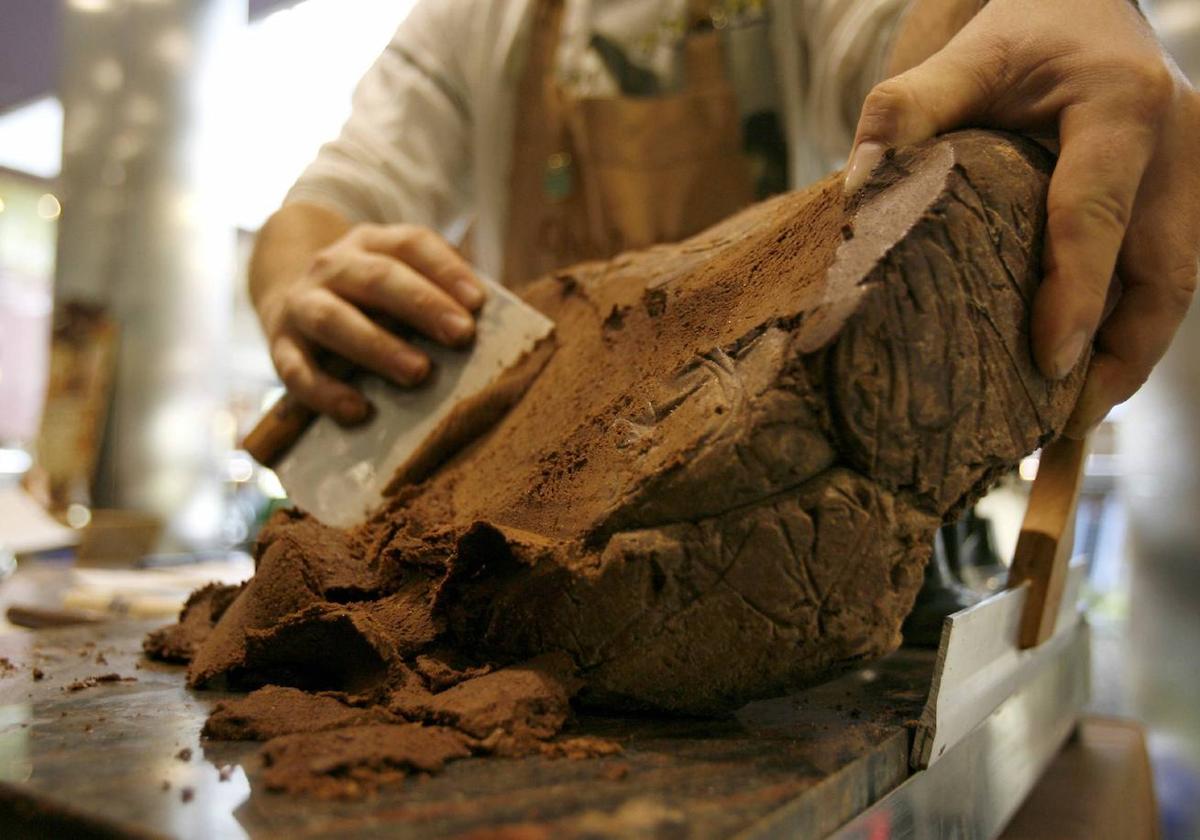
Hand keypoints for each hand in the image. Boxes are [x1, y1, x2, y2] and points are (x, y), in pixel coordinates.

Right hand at [258, 223, 485, 424]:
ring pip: (333, 319)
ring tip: (419, 373)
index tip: (479, 302)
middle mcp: (333, 266)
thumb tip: (496, 329)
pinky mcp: (280, 346)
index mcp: (371, 243)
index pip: (411, 244)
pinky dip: (326, 393)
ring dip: (378, 346)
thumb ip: (440, 296)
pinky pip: (296, 371)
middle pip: (376, 278)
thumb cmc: (371, 298)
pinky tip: (359, 411)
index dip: (446, 269)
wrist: (288, 294)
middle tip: (461, 335)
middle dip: (421, 305)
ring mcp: (301, 304)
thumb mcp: (400, 278)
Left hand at [845, 0, 1199, 436]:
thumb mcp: (965, 56)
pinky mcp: (1185, 203)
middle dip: (1118, 359)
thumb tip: (854, 191)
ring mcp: (1194, 179)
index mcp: (1122, 108)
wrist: (1088, 8)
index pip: (1098, 213)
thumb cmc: (1022, 32)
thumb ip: (906, 112)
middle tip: (1060, 430)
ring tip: (1068, 430)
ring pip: (1175, 290)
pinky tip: (1085, 382)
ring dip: (1128, 363)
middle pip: (1164, 275)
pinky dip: (1127, 336)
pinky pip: (1165, 282)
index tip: (1050, 362)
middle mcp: (1179, 148)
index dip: (1077, 292)